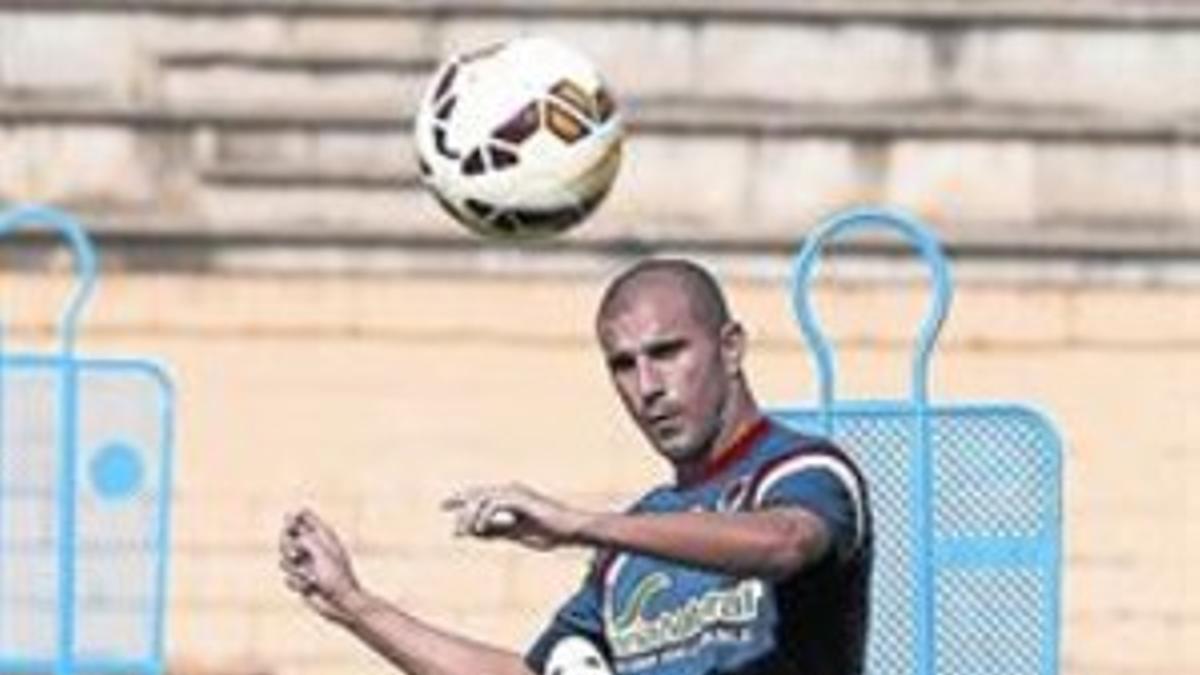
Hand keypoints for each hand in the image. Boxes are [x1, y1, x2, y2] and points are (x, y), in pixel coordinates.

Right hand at [279, 508, 364, 624]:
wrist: (341, 603)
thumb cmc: (336, 576)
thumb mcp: (321, 553)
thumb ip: (304, 538)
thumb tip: (290, 528)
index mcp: (324, 536)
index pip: (304, 517)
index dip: (294, 518)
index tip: (291, 524)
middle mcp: (314, 548)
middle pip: (287, 537)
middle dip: (287, 546)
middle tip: (295, 554)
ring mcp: (306, 564)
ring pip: (284, 559)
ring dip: (294, 569)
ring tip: (310, 577)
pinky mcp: (301, 580)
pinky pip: (287, 577)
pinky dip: (297, 583)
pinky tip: (310, 587)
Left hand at [442, 483, 591, 550]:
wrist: (573, 529)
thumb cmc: (550, 532)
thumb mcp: (517, 533)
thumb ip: (497, 531)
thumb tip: (475, 532)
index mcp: (510, 497)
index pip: (480, 494)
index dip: (461, 498)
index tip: (444, 505)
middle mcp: (511, 491)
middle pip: (478, 494)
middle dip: (461, 507)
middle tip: (453, 530)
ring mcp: (516, 493)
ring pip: (482, 498)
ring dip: (470, 516)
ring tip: (464, 533)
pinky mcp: (521, 499)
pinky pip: (494, 505)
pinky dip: (484, 517)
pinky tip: (480, 530)